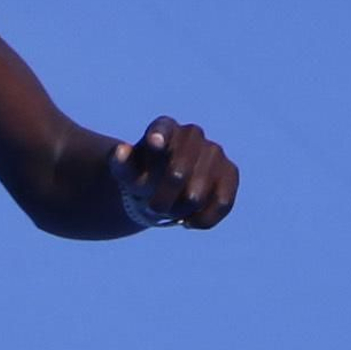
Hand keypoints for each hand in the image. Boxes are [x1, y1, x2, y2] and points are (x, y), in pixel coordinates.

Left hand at [110, 116, 237, 230]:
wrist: (162, 188)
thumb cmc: (141, 176)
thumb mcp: (125, 172)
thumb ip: (120, 162)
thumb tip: (120, 150)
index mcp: (164, 127)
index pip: (162, 128)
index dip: (159, 135)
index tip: (154, 143)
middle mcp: (192, 134)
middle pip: (177, 173)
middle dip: (162, 198)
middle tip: (152, 209)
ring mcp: (214, 151)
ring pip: (197, 193)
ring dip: (180, 210)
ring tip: (169, 214)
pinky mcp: (230, 172)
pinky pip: (222, 202)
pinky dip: (204, 218)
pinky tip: (189, 223)